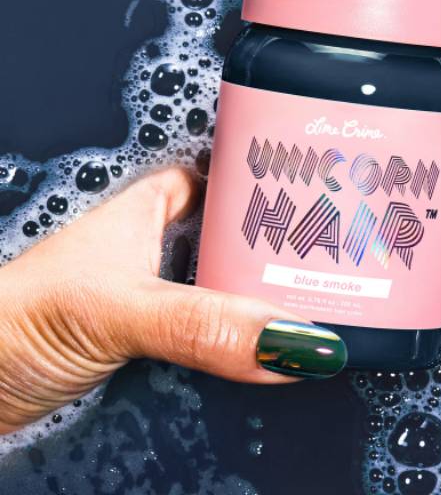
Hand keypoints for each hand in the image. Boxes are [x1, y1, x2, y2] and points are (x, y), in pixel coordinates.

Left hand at [0, 168, 346, 433]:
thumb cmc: (10, 319)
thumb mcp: (118, 309)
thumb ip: (203, 323)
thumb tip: (289, 338)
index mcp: (143, 210)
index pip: (216, 175)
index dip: (260, 176)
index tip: (307, 185)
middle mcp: (152, 249)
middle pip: (230, 236)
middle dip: (274, 247)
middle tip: (324, 255)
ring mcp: (152, 297)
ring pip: (223, 288)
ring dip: (259, 300)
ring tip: (310, 303)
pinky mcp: (148, 344)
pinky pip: (210, 334)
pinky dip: (236, 342)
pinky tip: (262, 350)